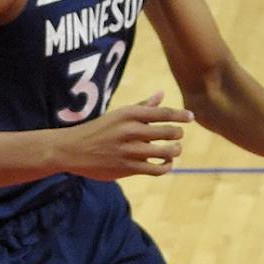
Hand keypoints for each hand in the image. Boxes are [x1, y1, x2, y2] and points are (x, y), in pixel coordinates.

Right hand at [56, 93, 195, 178]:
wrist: (72, 149)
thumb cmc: (98, 130)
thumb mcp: (118, 115)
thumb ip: (142, 106)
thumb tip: (161, 94)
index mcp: (129, 114)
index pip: (164, 113)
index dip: (181, 115)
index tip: (191, 117)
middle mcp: (131, 131)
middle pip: (170, 132)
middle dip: (178, 134)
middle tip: (177, 136)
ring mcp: (130, 150)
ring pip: (167, 152)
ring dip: (175, 151)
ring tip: (174, 150)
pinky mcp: (128, 168)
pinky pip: (157, 169)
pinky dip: (166, 166)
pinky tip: (166, 163)